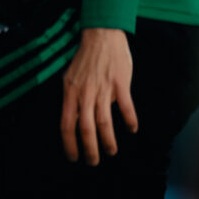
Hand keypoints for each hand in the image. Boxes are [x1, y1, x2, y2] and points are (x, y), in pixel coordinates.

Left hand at [59, 27, 137, 164]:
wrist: (101, 36)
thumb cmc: (86, 58)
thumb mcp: (70, 77)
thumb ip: (73, 98)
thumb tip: (76, 118)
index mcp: (70, 93)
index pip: (66, 124)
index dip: (69, 143)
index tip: (73, 157)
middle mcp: (85, 94)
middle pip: (86, 128)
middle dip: (89, 148)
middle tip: (93, 162)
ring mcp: (103, 89)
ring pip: (104, 121)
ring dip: (108, 140)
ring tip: (111, 152)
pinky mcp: (120, 84)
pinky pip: (125, 107)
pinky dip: (129, 120)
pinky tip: (132, 129)